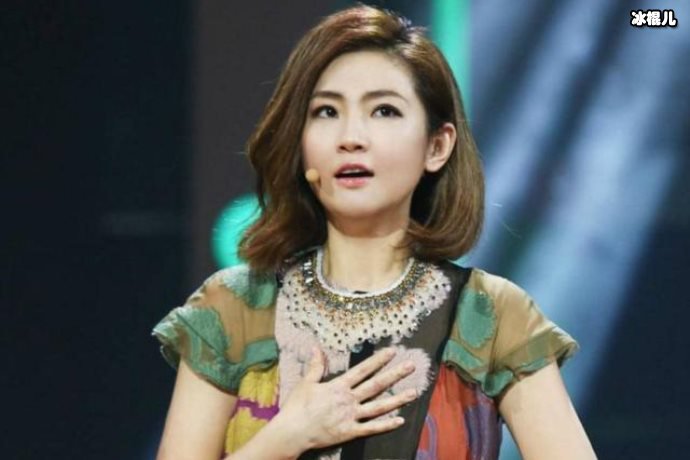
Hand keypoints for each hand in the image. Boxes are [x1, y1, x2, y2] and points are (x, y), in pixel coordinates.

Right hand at [274, 347, 417, 452]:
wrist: (293, 431)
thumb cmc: (297, 407)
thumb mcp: (306, 383)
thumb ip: (315, 366)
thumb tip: (316, 348)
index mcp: (338, 386)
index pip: (363, 370)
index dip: (378, 360)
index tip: (392, 351)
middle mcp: (348, 399)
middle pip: (376, 385)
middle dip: (395, 374)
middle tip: (411, 366)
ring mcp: (351, 416)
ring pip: (379, 406)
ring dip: (398, 399)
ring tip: (414, 392)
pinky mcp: (350, 432)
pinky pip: (372, 428)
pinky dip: (386, 425)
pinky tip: (400, 420)